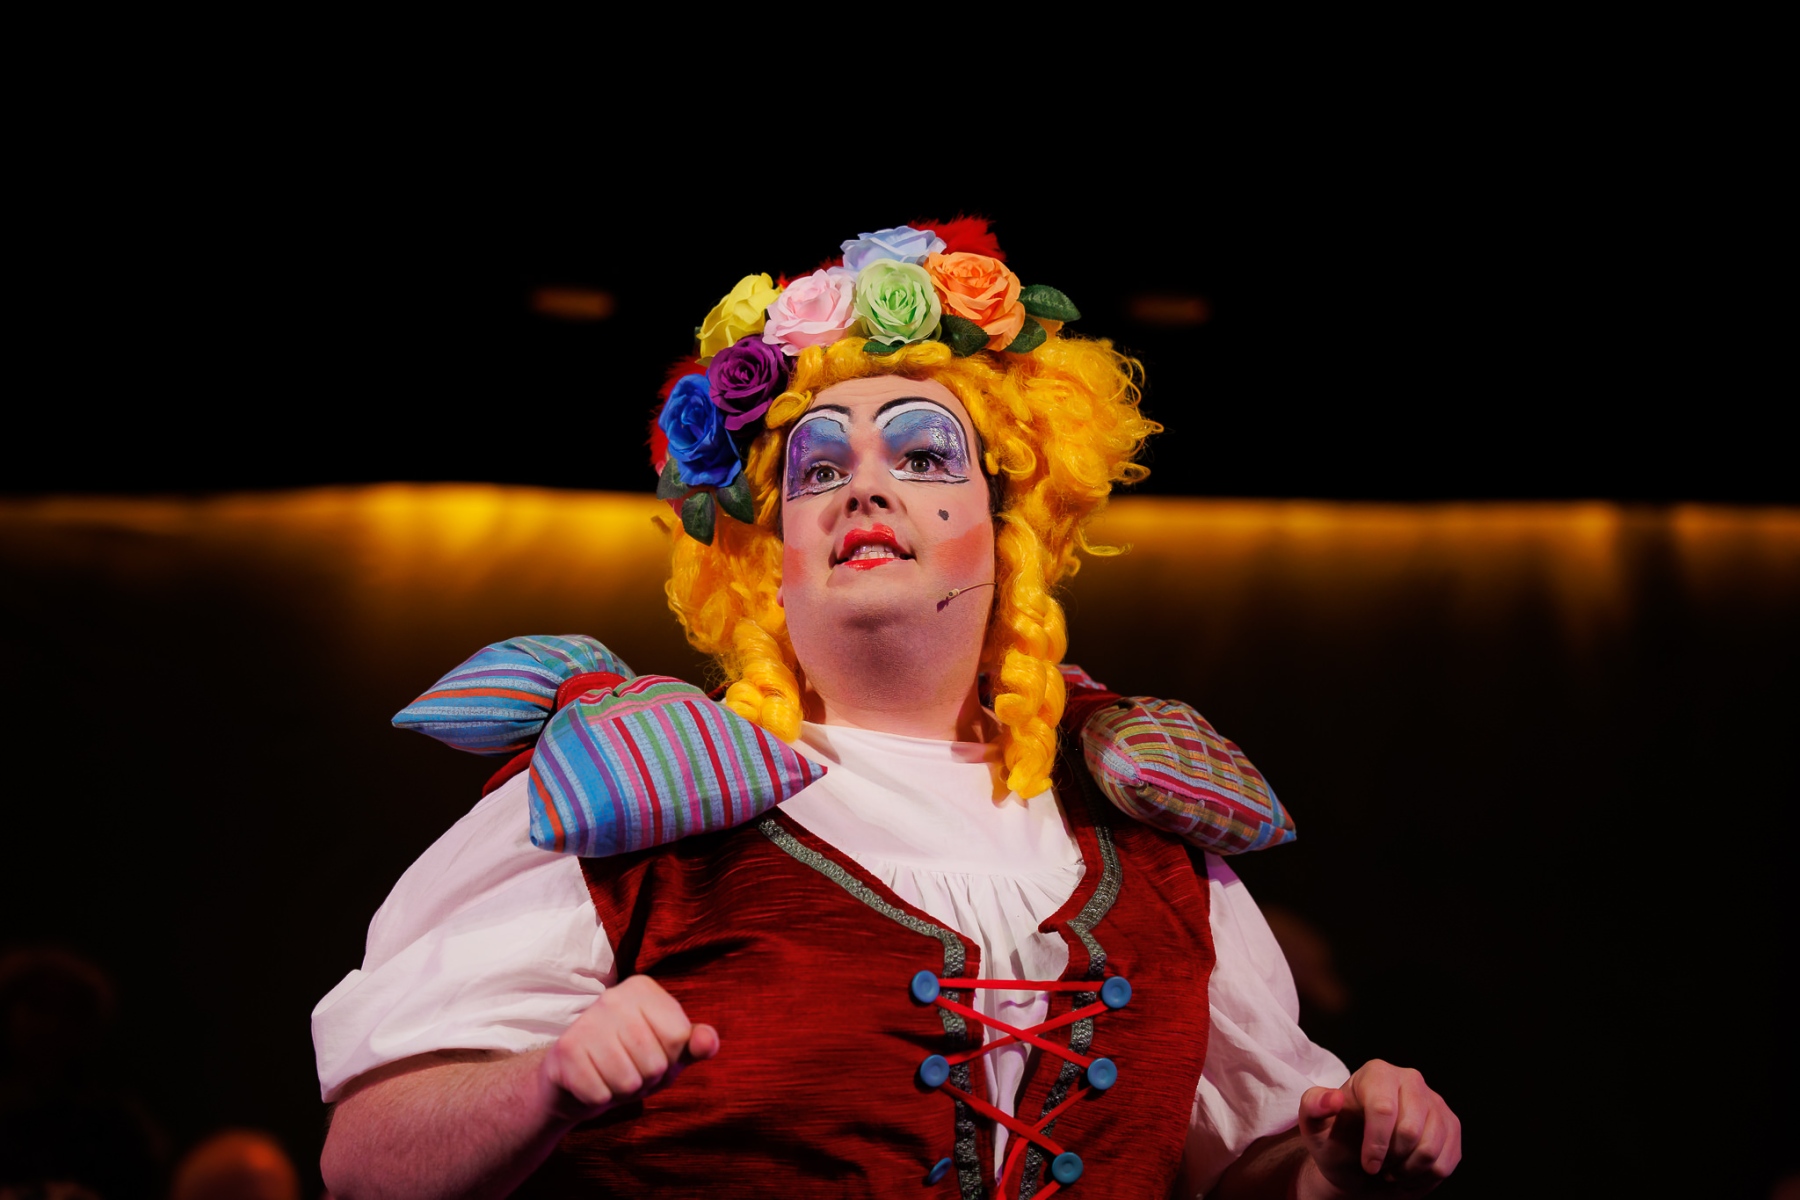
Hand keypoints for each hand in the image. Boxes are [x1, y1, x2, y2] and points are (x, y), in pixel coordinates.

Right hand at [540, 974, 719, 1120]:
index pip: (679, 1038)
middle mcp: (613, 997)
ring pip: (628, 1082)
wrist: (575, 1077)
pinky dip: (599, 1099)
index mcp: (643, 989)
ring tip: (611, 1076)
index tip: (652, 1053)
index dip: (670, 1059)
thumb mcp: (670, 1051)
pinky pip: (600, 1096)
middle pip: (655, 1063)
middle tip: (629, 1069)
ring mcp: (586, 1022)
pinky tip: (591, 1081)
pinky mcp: (565, 1051)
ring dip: (623, 1092)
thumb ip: (695, 1044)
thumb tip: (709, 1041)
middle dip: (647, 1079)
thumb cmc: (632, 1060)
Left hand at [1296, 1060, 1460, 1197]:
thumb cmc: (1337, 1142)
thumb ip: (1313, 1107)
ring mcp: (1435, 1102)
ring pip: (1430, 1149)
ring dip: (1407, 1170)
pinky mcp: (1451, 1126)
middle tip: (1378, 1164)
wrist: (1359, 1165)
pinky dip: (1424, 1176)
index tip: (1367, 1163)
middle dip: (1391, 1159)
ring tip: (1391, 1167)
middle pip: (1410, 1132)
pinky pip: (1446, 1161)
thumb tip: (1333, 1098)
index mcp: (1377, 1073)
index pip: (1384, 1109)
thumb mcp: (1314, 1127)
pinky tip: (1408, 1170)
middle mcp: (1410, 1079)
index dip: (1375, 1144)